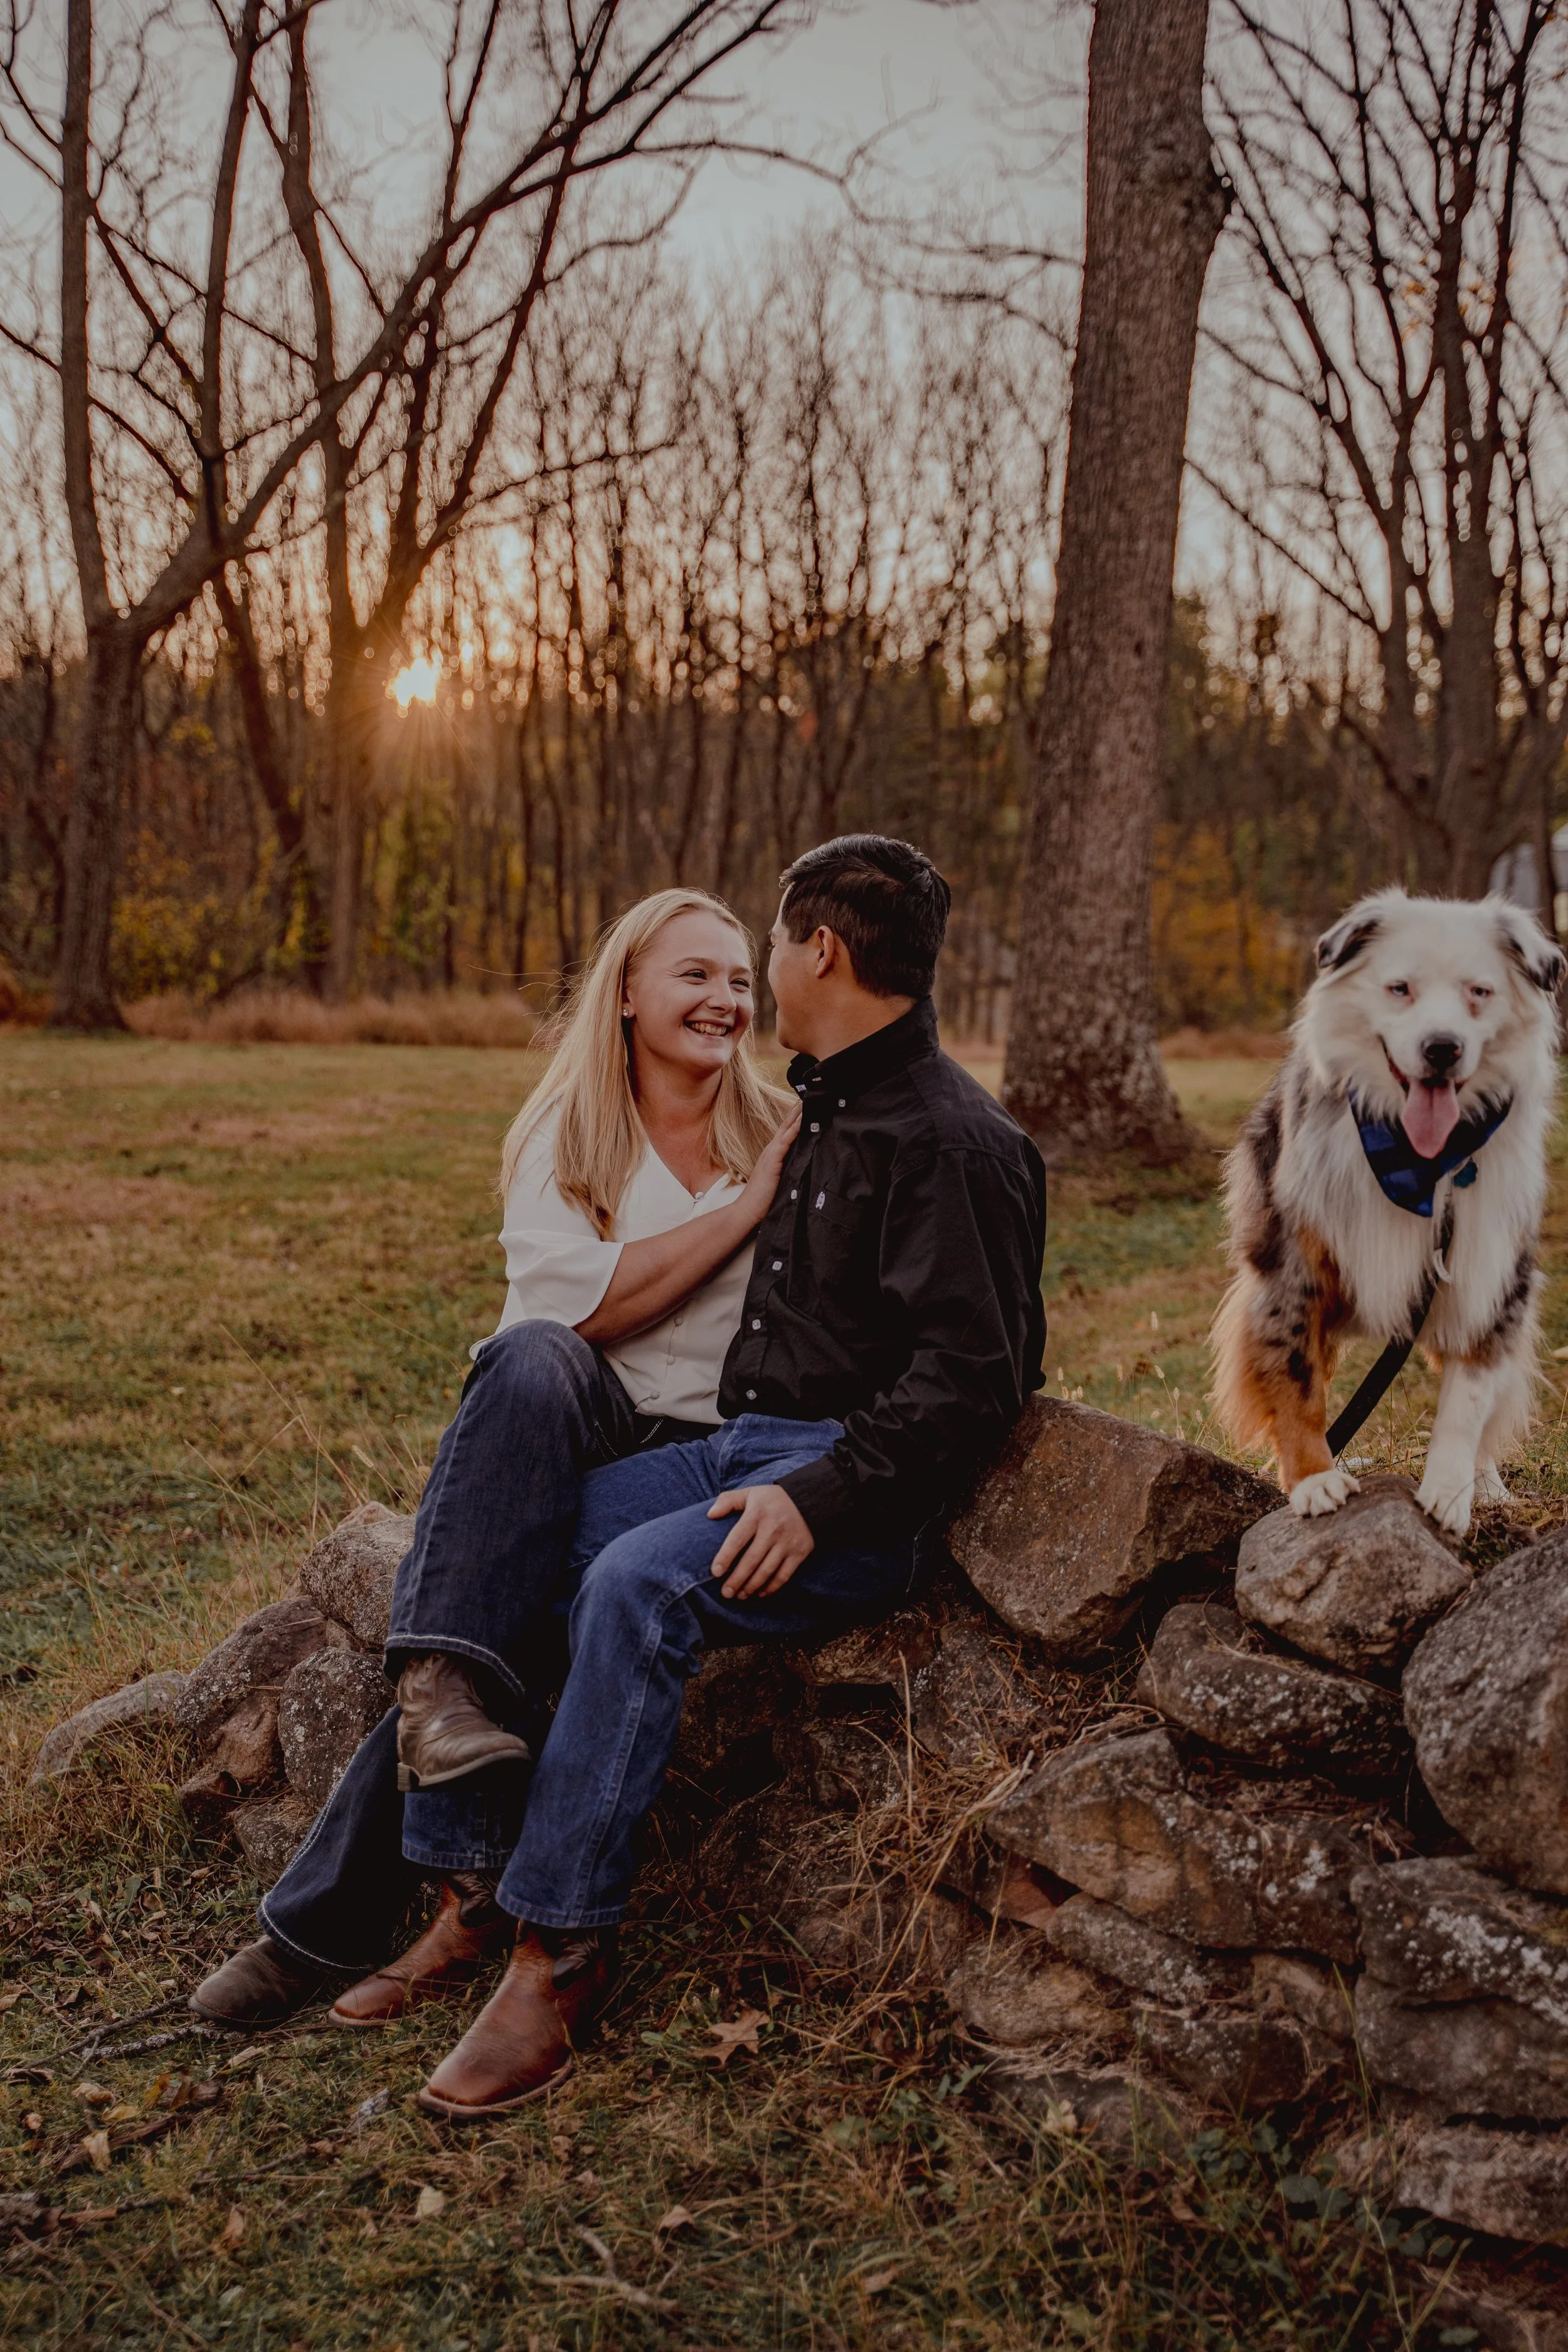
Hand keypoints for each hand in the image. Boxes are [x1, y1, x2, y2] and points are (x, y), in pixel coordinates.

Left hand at [707, 1483, 814, 1597]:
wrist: (809, 1500)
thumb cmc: (773, 1499)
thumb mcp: (750, 1493)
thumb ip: (728, 1500)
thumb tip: (710, 1514)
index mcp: (757, 1514)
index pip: (737, 1539)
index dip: (725, 1557)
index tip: (715, 1573)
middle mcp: (773, 1529)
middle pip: (751, 1560)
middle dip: (737, 1579)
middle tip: (725, 1593)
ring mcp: (787, 1542)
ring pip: (767, 1571)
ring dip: (752, 1586)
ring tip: (740, 1595)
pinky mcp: (800, 1552)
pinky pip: (784, 1575)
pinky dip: (771, 1587)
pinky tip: (760, 1593)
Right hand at [739, 1100, 801, 1228]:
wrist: (747, 1210)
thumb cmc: (763, 1199)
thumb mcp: (779, 1179)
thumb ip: (787, 1168)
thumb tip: (801, 1162)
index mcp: (773, 1154)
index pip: (787, 1132)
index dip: (796, 1118)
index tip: (807, 1105)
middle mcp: (771, 1150)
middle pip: (786, 1125)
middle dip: (798, 1111)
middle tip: (810, 1095)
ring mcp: (771, 1155)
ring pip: (786, 1130)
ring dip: (797, 1116)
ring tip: (808, 1102)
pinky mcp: (772, 1162)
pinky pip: (785, 1143)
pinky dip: (793, 1130)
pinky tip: (801, 1122)